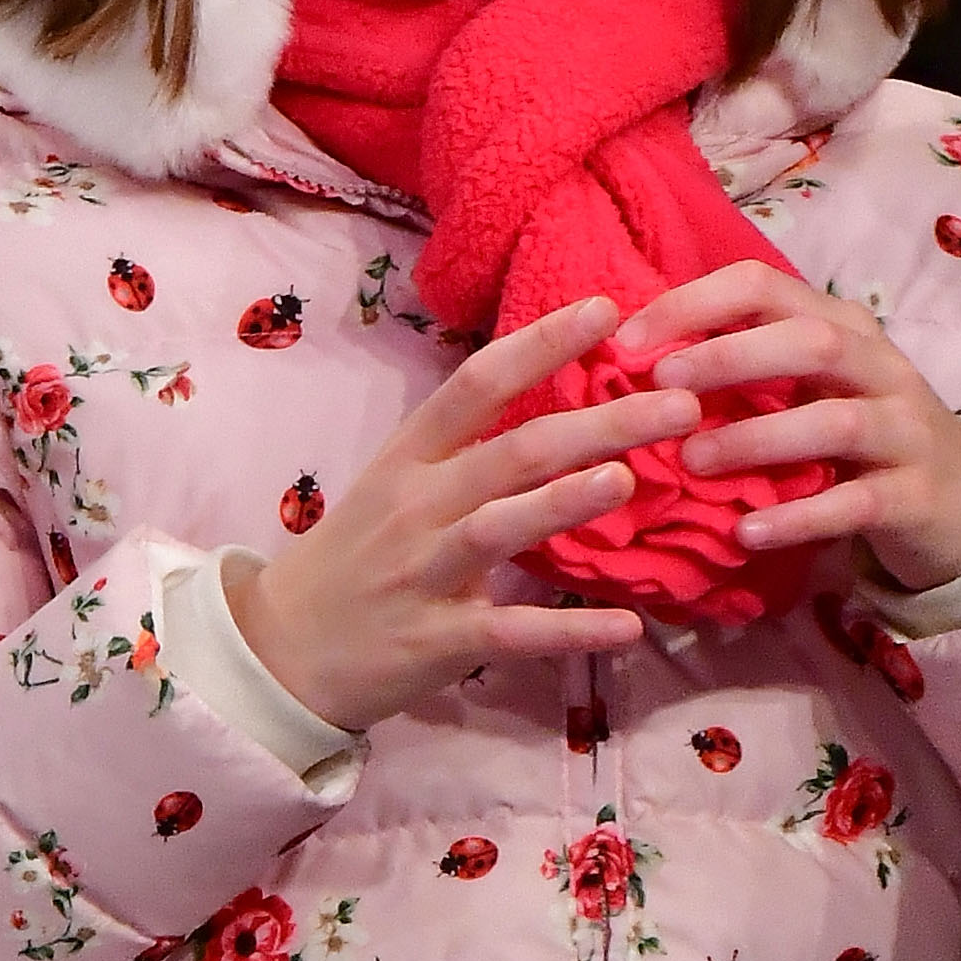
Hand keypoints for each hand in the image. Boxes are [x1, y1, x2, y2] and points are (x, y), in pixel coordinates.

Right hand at [223, 297, 699, 734]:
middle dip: (597, 423)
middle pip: (512, 450)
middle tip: (678, 401)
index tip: (607, 309)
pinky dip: (569, 631)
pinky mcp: (436, 641)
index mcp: (410, 457)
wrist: (281, 650)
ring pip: (498, 527)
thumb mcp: (397, 486)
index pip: (478, 383)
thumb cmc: (356, 558)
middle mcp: (416, 505)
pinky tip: (628, 627)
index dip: (541, 343)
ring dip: (563, 502)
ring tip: (627, 479)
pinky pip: (509, 633)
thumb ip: (469, 452)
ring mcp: (422, 572)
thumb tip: (564, 410)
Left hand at [615, 263, 960, 595]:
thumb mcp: (812, 385)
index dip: (693, 304)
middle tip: (660, 386)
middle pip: (810, 342)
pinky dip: (799, 517)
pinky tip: (747, 534)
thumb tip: (638, 360)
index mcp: (841, 326)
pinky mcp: (917, 497)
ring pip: (835, 422)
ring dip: (756, 438)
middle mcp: (879, 367)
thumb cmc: (861, 436)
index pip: (764, 286)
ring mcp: (905, 431)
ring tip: (692, 462)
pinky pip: (856, 503)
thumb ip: (745, 366)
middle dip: (729, 357)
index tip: (626, 341)